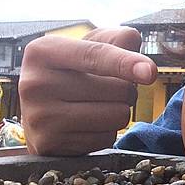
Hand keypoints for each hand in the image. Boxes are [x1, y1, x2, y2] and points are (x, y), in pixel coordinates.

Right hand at [19, 27, 156, 155]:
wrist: (41, 112)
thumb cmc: (74, 73)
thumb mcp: (90, 45)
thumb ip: (119, 40)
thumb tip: (143, 67)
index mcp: (43, 51)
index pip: (94, 56)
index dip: (126, 63)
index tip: (150, 72)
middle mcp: (34, 83)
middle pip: (116, 89)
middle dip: (126, 89)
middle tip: (107, 88)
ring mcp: (38, 117)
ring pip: (116, 115)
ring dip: (119, 111)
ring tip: (98, 105)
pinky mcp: (49, 144)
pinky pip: (106, 138)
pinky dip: (106, 132)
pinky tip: (88, 125)